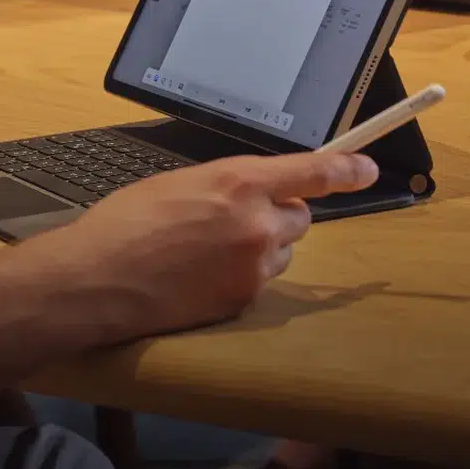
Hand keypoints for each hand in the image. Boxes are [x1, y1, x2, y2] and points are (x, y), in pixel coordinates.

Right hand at [27, 148, 377, 347]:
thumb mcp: (180, 182)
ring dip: (261, 247)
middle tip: (238, 217)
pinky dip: (241, 275)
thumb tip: (253, 192)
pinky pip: (259, 281)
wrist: (102, 277)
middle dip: (280, 214)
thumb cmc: (129, 220)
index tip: (368, 167)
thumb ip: (227, 185)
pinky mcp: (243, 301)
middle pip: (300, 217)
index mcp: (238, 182)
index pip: (312, 172)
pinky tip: (202, 273)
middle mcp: (256, 223)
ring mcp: (253, 267)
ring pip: (281, 251)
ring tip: (210, 248)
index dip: (346, 169)